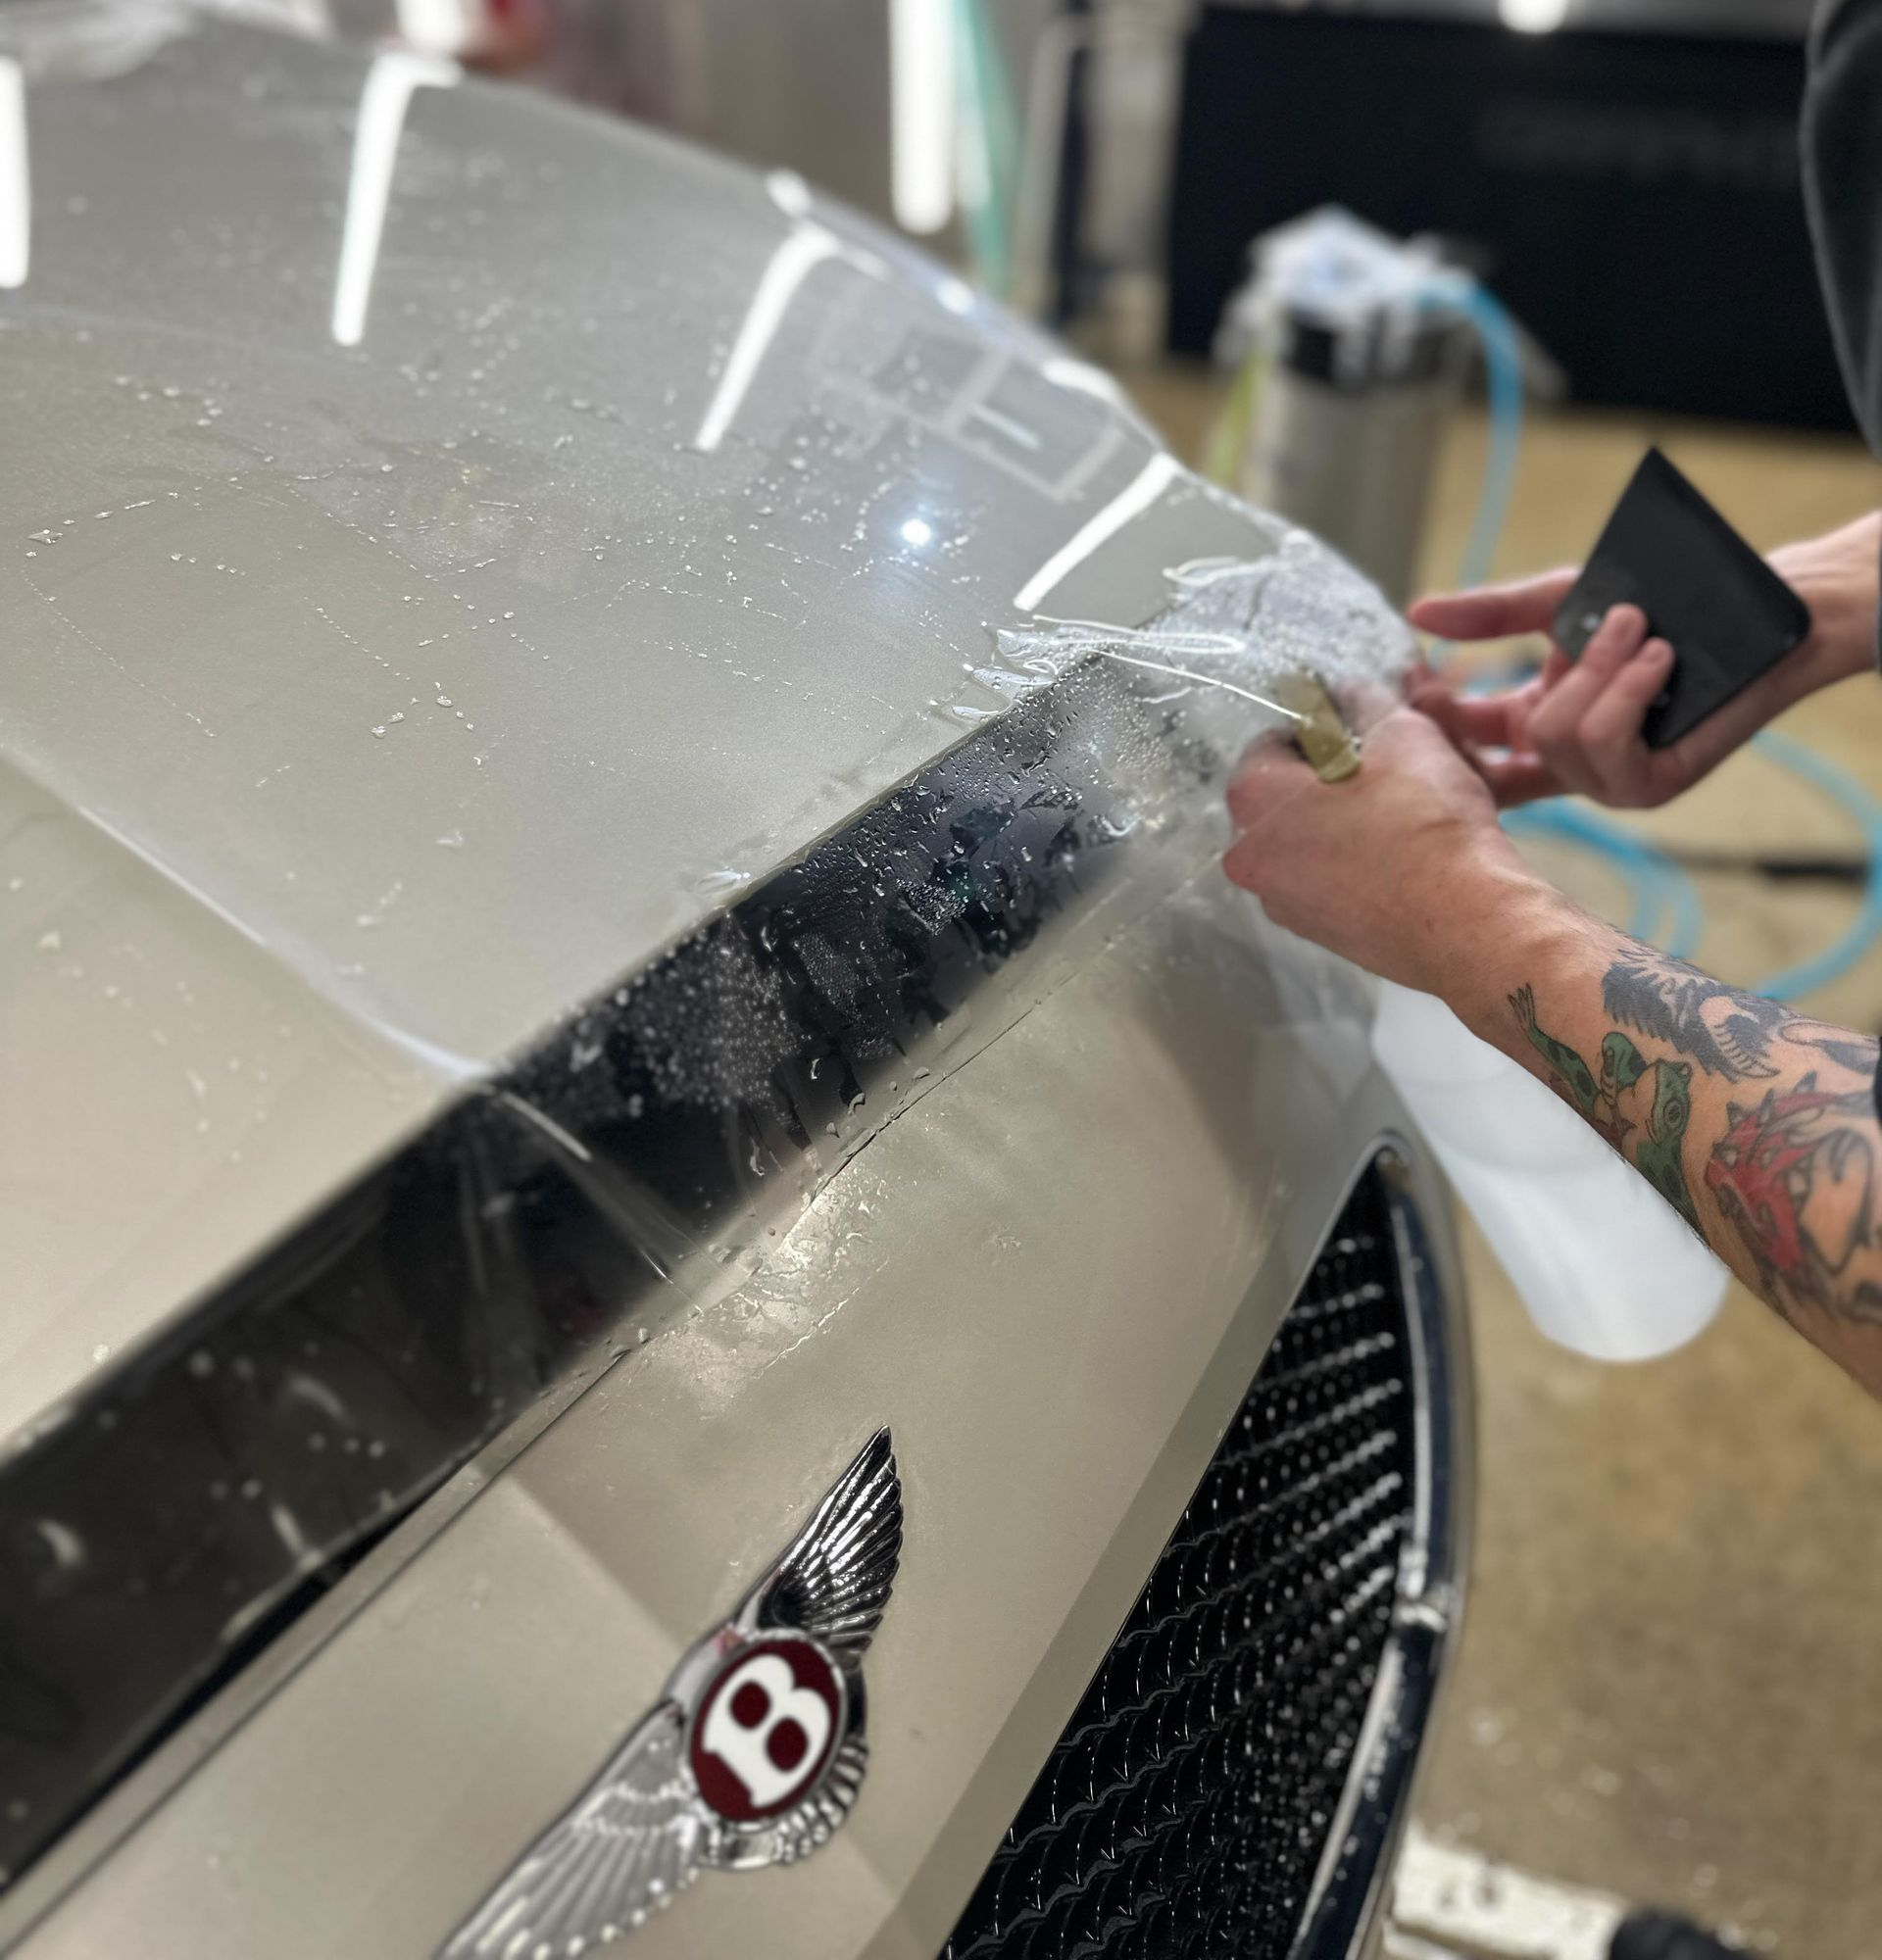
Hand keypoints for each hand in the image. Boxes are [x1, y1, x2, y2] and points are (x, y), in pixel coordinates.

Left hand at [1223, 706, 1551, 996]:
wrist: (1467, 922)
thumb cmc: (1427, 825)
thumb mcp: (1399, 732)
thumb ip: (1363, 700)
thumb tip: (1349, 689)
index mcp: (1252, 802)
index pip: (1275, 739)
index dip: (1325, 724)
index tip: (1365, 726)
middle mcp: (1252, 858)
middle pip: (1296, 791)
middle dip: (1345, 770)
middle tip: (1398, 759)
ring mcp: (1285, 902)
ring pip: (1320, 834)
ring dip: (1359, 811)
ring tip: (1415, 799)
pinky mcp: (1323, 932)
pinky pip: (1338, 875)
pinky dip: (1367, 854)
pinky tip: (1413, 842)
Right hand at [1407, 512, 1881, 808]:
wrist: (1749, 615)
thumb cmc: (1656, 607)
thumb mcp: (1558, 604)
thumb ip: (1488, 616)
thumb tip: (1415, 613)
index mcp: (1534, 730)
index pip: (1463, 759)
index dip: (1434, 734)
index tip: (1419, 686)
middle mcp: (1563, 765)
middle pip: (1491, 755)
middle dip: (1535, 689)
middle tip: (1561, 640)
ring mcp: (1603, 781)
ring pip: (1554, 737)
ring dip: (1596, 670)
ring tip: (1637, 628)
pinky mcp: (1647, 785)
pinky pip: (1605, 743)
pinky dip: (1626, 692)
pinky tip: (1656, 658)